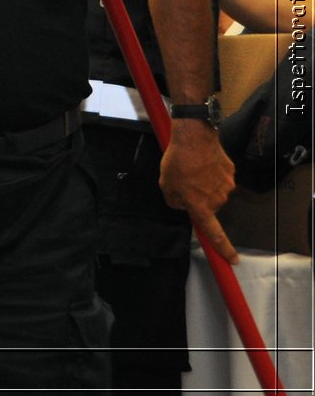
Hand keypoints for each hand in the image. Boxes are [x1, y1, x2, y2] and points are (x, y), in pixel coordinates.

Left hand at [160, 120, 237, 262]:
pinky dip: (212, 172)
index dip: (223, 248)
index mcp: (201, 206)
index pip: (214, 234)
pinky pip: (220, 177)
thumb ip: (175, 201)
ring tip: (192, 167)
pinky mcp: (231, 172)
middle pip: (209, 205)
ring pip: (214, 190)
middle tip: (184, 181)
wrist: (194, 138)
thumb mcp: (166, 186)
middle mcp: (217, 200)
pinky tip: (202, 161)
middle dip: (198, 197)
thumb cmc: (177, 163)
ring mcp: (227, 186)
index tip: (232, 260)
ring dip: (204, 183)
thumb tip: (183, 205)